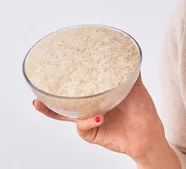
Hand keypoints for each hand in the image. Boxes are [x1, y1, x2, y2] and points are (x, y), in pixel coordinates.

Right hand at [33, 74, 166, 162]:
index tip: (49, 72)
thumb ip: (131, 71)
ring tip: (40, 104)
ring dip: (52, 111)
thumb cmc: (142, 110)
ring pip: (65, 116)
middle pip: (64, 103)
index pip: (78, 86)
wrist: (149, 133)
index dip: (64, 81)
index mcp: (98, 95)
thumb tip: (131, 52)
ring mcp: (89, 121)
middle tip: (36, 94)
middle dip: (47, 99)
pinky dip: (89, 120)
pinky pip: (83, 125)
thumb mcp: (135, 87)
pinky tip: (99, 116)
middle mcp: (90, 108)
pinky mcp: (91, 133)